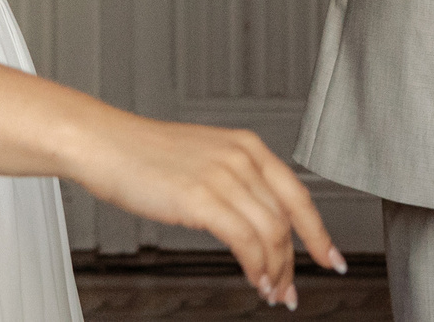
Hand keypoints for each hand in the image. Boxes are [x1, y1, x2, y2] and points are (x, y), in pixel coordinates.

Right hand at [76, 114, 345, 305]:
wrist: (103, 143)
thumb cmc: (142, 154)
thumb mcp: (202, 159)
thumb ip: (234, 184)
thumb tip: (256, 224)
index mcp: (246, 145)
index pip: (299, 195)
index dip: (319, 232)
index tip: (330, 257)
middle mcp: (241, 157)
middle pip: (287, 220)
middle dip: (293, 262)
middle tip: (290, 289)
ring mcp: (223, 177)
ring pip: (271, 234)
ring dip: (275, 271)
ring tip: (270, 291)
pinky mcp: (202, 198)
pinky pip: (246, 241)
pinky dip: (256, 266)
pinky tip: (253, 279)